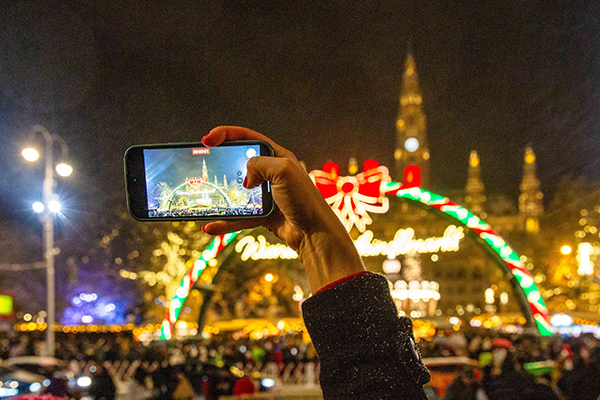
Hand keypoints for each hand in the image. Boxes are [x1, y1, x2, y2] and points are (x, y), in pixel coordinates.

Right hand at [201, 126, 363, 290]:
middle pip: (239, 164)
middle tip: (202, 166)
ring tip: (202, 199)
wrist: (314, 233)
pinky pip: (239, 216)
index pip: (248, 138)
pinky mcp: (263, 214)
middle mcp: (272, 173)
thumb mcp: (283, 171)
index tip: (207, 140)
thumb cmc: (304, 200)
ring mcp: (266, 194)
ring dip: (220, 197)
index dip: (226, 134)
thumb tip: (246, 178)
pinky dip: (225, 222)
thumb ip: (259, 164)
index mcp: (278, 157)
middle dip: (220, 164)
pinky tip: (211, 226)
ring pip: (236, 192)